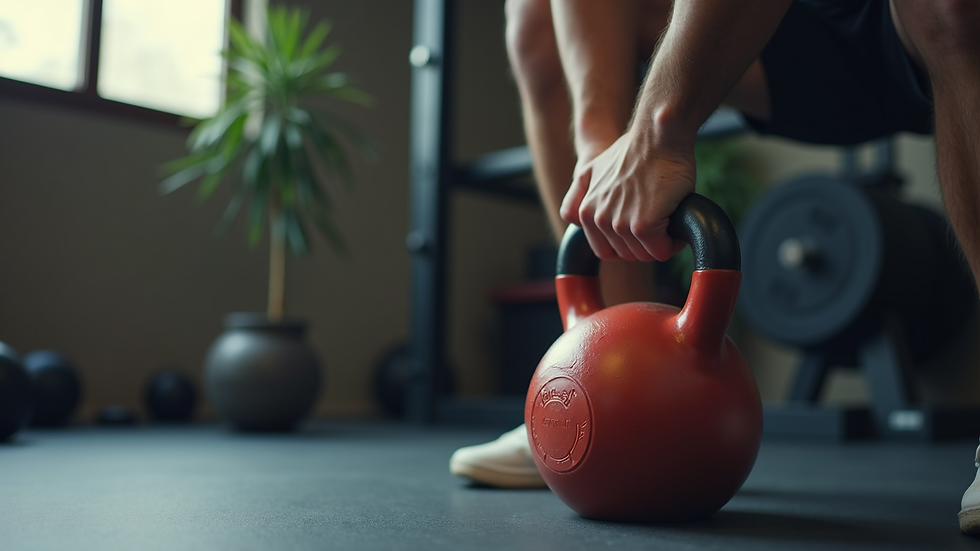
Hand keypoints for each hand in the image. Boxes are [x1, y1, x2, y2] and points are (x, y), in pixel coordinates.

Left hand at [559, 131, 695, 261]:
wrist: (657, 135)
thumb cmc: (634, 150)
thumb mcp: (592, 169)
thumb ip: (578, 195)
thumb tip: (573, 219)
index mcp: (585, 212)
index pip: (605, 251)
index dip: (626, 244)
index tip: (641, 229)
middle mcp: (598, 219)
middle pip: (626, 254)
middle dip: (645, 244)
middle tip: (660, 220)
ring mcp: (619, 223)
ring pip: (644, 255)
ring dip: (661, 243)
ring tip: (668, 218)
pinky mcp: (643, 225)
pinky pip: (661, 251)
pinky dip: (673, 242)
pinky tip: (677, 221)